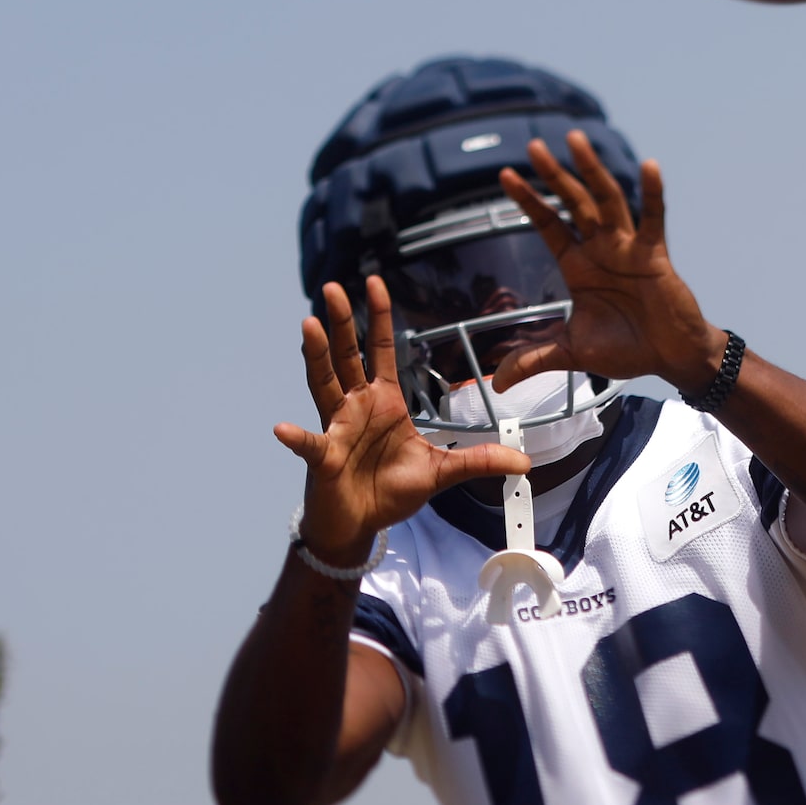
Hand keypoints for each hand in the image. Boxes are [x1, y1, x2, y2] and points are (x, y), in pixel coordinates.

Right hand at [274, 280, 527, 561]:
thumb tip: (523, 460)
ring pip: (323, 384)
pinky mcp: (323, 457)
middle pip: (347, 356)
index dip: (379, 317)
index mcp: (384, 402)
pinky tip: (282, 428)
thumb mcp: (440, 472)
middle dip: (343, 322)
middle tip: (333, 288)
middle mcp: (356, 406)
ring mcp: (336, 428)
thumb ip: (478, 461)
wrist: (361, 523)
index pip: (382, 351)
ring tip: (309, 326)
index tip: (375, 281)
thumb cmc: (390, 491)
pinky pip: (310, 445)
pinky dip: (297, 437)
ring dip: (315, 356)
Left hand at [492, 132, 726, 395]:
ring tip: (577, 141)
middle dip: (554, 176)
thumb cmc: (626, 348)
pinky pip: (653, 219)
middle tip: (534, 146)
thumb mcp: (572, 352)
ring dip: (592, 171)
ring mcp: (628, 247)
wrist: (669, 358)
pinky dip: (652, 193)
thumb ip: (535, 359)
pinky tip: (648, 166)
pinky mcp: (655, 255)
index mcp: (578, 265)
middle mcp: (601, 248)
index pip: (549, 224)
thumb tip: (497, 380)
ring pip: (607, 201)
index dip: (529, 201)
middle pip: (573, 203)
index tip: (506, 175)